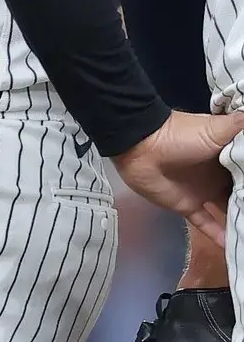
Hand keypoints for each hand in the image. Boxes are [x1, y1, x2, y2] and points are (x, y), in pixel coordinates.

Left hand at [112, 111, 243, 243]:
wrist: (140, 145)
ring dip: (240, 222)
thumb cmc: (181, 135)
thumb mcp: (216, 128)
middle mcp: (218, 176)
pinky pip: (207, 225)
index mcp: (226, 156)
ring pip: (228, 211)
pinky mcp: (187, 206)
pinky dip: (220, 236)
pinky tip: (234, 248)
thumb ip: (241, 126)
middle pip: (241, 193)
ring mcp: (203, 192)